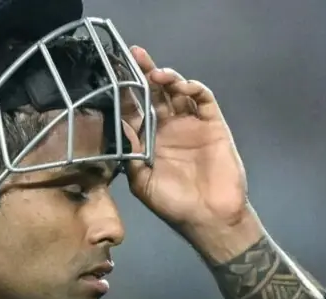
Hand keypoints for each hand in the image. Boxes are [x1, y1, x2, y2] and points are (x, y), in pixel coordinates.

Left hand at [122, 46, 250, 239]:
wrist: (208, 217)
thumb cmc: (173, 204)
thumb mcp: (142, 182)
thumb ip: (131, 155)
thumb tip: (118, 127)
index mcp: (150, 140)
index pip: (135, 109)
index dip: (125, 91)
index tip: (112, 73)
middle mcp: (169, 128)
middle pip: (155, 93)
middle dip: (144, 73)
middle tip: (134, 54)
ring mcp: (191, 124)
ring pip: (178, 91)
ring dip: (167, 78)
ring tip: (155, 73)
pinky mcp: (213, 125)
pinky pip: (203, 100)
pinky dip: (192, 88)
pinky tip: (179, 85)